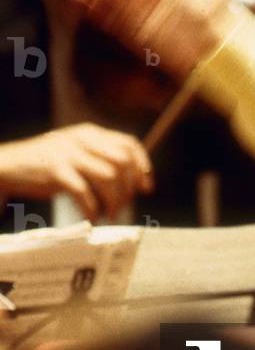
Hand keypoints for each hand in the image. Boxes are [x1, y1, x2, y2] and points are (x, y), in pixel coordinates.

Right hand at [0, 123, 153, 220]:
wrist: (9, 164)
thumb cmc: (47, 162)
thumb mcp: (75, 149)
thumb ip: (100, 156)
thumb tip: (135, 179)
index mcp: (91, 133)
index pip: (129, 143)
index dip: (142, 166)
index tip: (146, 187)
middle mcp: (83, 140)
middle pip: (122, 161)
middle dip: (129, 187)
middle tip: (125, 205)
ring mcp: (69, 154)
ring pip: (108, 177)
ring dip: (114, 200)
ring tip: (109, 214)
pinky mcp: (56, 172)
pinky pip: (84, 192)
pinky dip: (93, 208)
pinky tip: (93, 216)